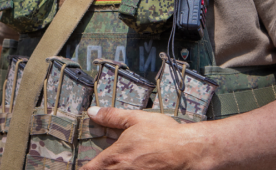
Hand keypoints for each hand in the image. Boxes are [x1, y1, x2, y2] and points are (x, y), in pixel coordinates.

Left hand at [82, 106, 205, 169]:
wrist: (189, 151)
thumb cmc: (164, 134)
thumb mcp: (136, 119)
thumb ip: (112, 117)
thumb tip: (92, 112)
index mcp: (115, 158)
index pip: (89, 169)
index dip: (86, 167)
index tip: (86, 164)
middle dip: (99, 169)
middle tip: (102, 163)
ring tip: (121, 164)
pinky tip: (134, 166)